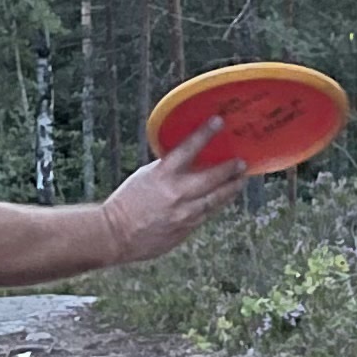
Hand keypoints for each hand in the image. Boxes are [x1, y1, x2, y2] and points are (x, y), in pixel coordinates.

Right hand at [97, 123, 247, 263]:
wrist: (115, 235)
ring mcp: (183, 213)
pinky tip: (225, 199)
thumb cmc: (126, 203)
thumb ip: (166, 169)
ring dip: (231, 189)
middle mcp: (176, 193)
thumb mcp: (145, 177)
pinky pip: (207, 214)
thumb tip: (185, 161)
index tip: (218, 122)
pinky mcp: (185, 229)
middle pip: (212, 177)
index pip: (187, 149)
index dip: (204, 134)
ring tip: (240, 180)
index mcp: (162, 175)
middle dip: (229, 169)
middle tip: (241, 162)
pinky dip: (217, 205)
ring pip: (215, 199)